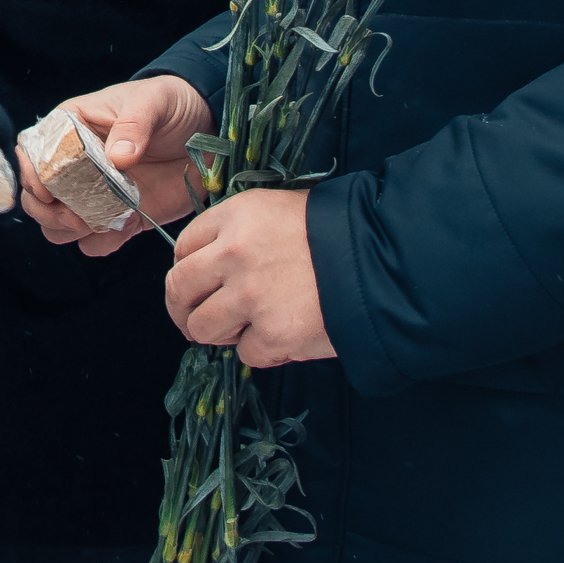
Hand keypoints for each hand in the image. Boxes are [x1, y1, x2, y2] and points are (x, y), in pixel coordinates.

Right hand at [19, 76, 213, 250]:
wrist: (208, 133)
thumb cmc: (172, 104)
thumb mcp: (155, 101)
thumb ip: (135, 123)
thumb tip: (117, 157)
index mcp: (72, 128)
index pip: (33, 152)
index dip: (33, 174)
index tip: (48, 189)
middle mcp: (76, 165)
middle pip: (36, 197)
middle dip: (47, 211)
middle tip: (75, 216)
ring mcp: (95, 195)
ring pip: (57, 225)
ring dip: (67, 231)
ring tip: (93, 223)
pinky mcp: (119, 218)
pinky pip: (94, 242)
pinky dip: (100, 242)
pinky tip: (121, 229)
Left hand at [162, 189, 333, 367]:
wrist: (384, 262)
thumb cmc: (338, 233)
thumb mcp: (282, 210)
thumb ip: (241, 233)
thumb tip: (212, 266)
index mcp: (236, 217)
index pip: (183, 247)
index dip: (187, 269)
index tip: (196, 283)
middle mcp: (234, 254)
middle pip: (179, 289)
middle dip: (182, 309)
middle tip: (193, 319)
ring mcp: (251, 296)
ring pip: (203, 327)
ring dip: (218, 333)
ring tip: (243, 329)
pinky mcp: (272, 334)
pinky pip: (245, 353)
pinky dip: (261, 350)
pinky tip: (282, 335)